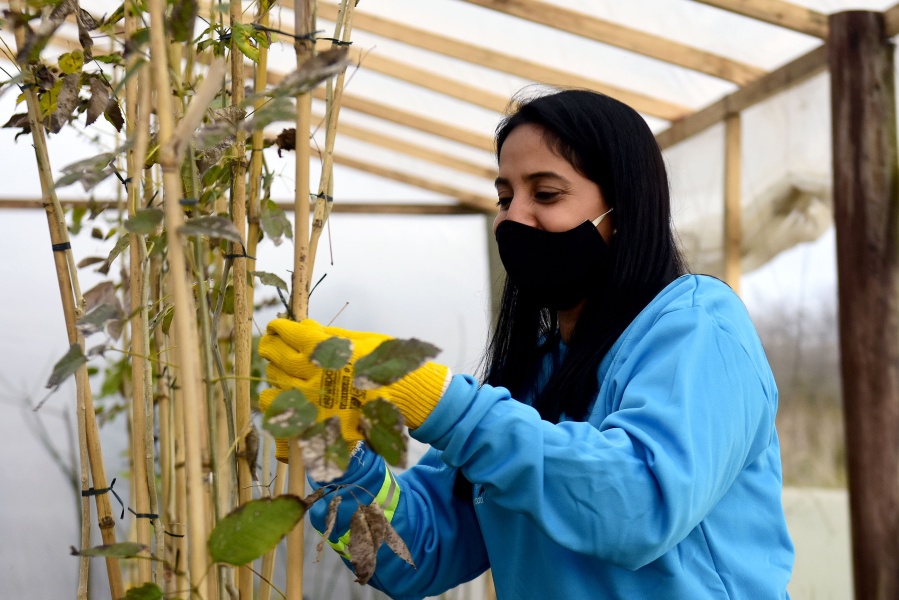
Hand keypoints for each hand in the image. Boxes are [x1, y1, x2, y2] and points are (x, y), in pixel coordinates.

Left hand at [258, 319, 450, 460]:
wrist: (406, 399)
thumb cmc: (387, 364)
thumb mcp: (361, 341)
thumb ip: (330, 336)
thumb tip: (305, 327)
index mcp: (323, 351)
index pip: (288, 334)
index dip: (278, 329)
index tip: (276, 327)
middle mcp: (311, 375)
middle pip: (275, 358)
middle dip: (271, 349)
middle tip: (271, 345)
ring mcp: (310, 402)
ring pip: (273, 386)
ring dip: (273, 376)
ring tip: (278, 371)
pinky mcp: (313, 423)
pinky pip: (281, 414)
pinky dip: (277, 403)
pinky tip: (281, 397)